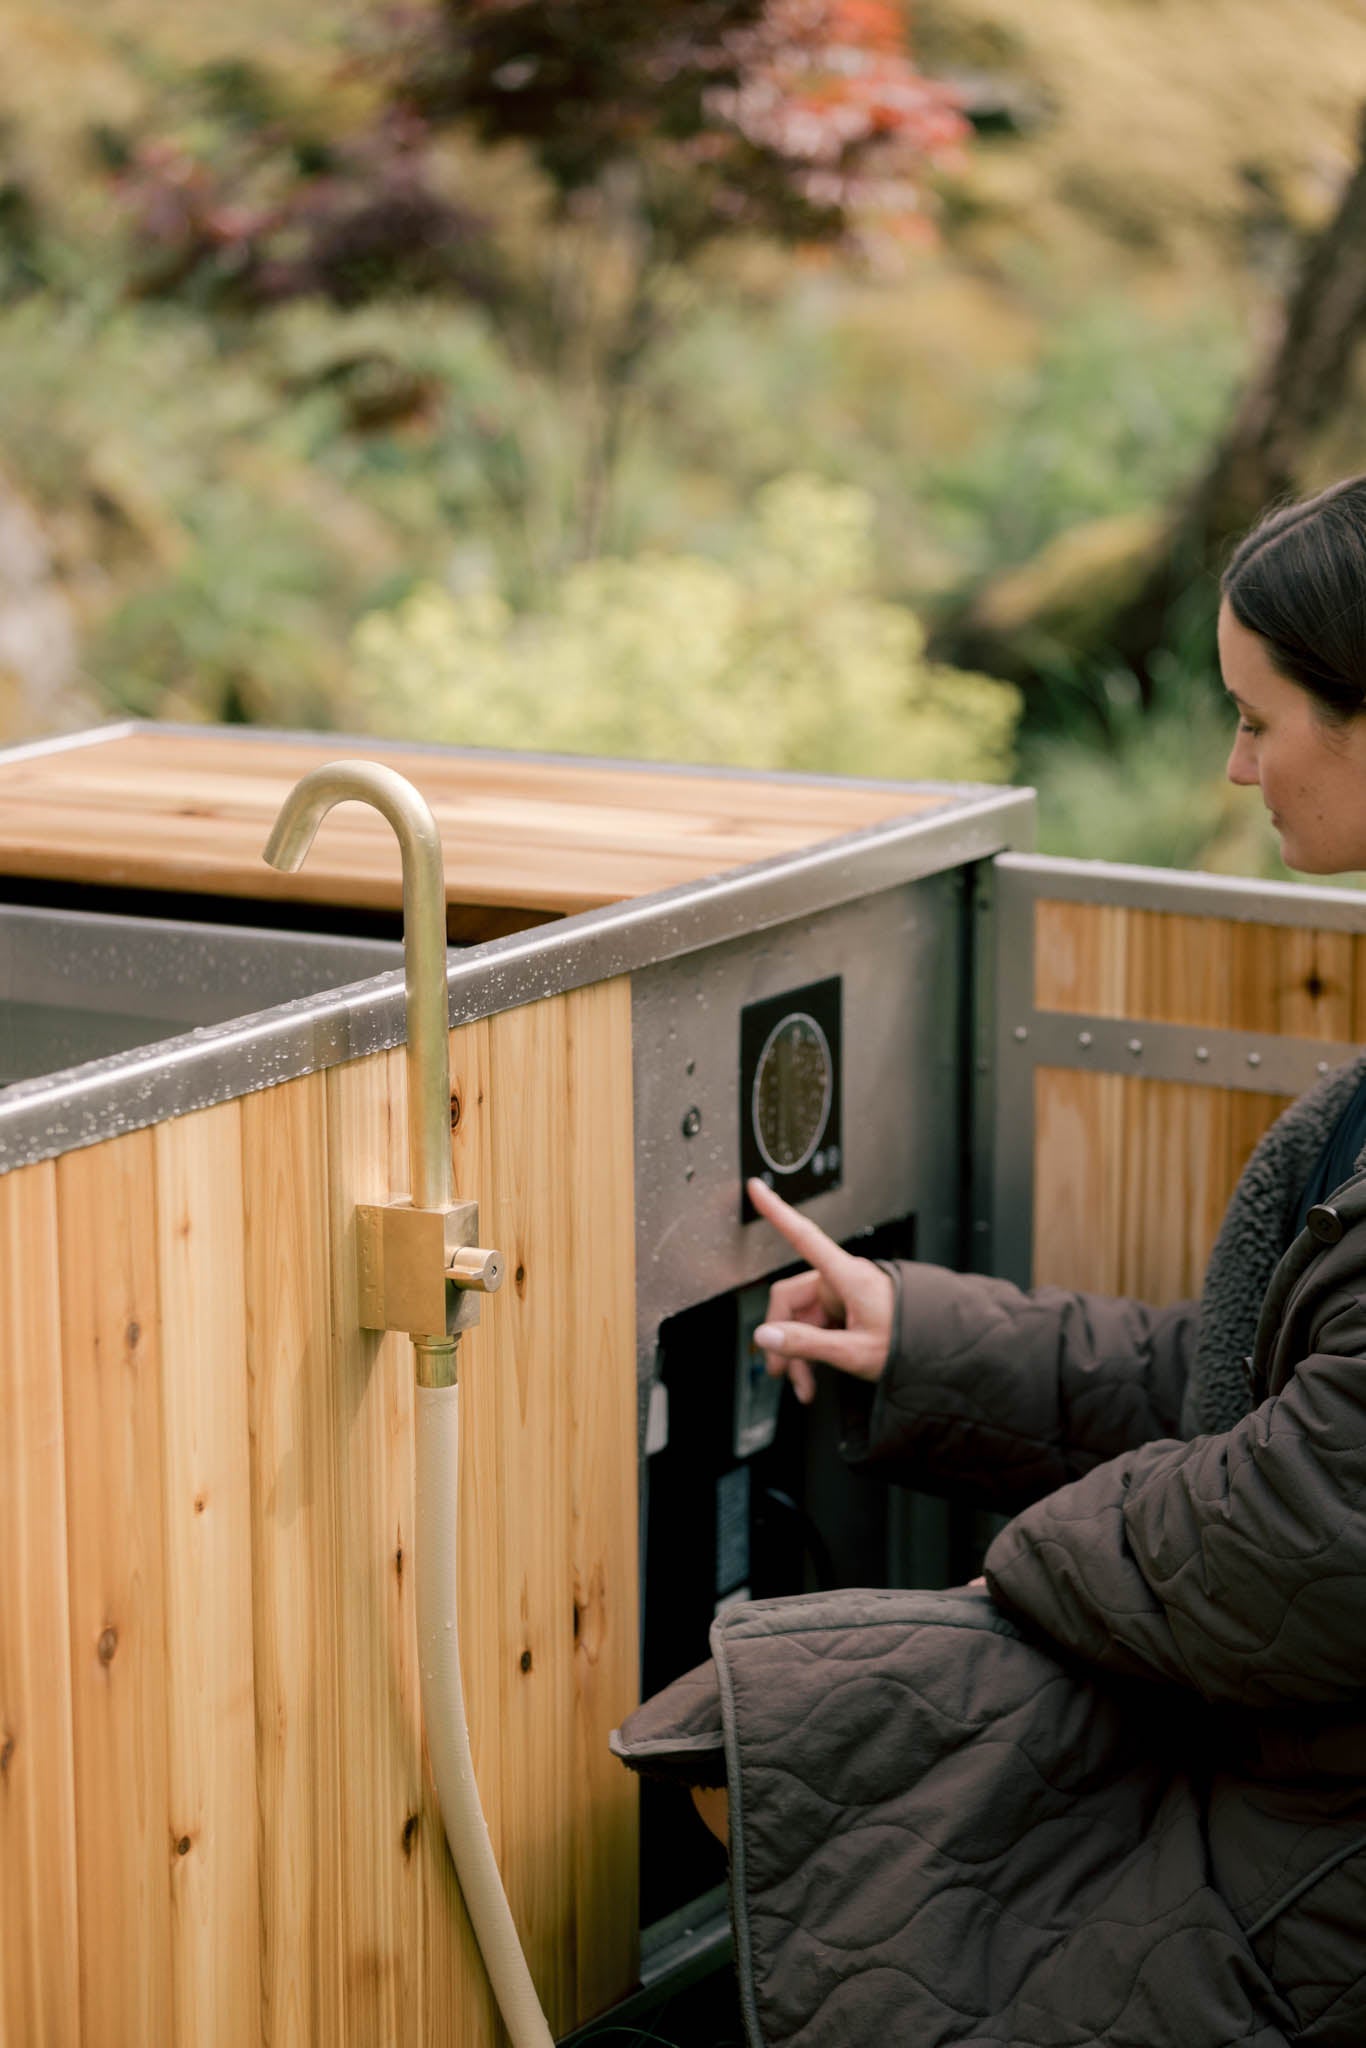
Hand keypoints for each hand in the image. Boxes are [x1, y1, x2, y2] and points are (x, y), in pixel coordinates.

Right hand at [746, 1176, 893, 1405]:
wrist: (941, 1349)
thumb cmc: (910, 1341)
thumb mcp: (854, 1351)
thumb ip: (806, 1343)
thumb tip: (766, 1336)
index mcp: (846, 1277)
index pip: (803, 1236)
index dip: (776, 1211)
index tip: (756, 1188)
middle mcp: (841, 1280)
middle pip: (791, 1300)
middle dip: (783, 1338)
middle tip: (780, 1371)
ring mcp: (843, 1296)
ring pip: (802, 1320)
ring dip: (798, 1353)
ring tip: (803, 1384)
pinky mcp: (847, 1310)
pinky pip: (817, 1326)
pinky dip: (812, 1351)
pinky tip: (813, 1376)